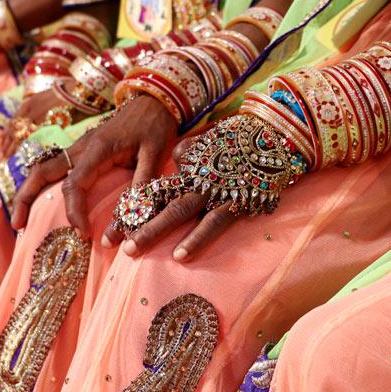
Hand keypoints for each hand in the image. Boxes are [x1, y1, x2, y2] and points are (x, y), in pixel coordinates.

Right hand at [11, 94, 177, 232]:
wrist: (155, 98)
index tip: (84, 233)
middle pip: (42, 171)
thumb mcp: (155, 156)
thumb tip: (127, 227)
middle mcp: (81, 146)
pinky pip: (55, 167)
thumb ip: (141, 189)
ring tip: (20, 218)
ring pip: (44, 168)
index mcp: (97, 148)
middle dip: (25, 198)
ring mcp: (78, 146)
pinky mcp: (82, 149)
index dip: (74, 211)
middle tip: (17, 226)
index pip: (74, 184)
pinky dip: (42, 184)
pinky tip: (41, 200)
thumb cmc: (156, 125)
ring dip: (28, 191)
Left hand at [102, 137, 235, 261]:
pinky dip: (196, 238)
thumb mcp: (211, 141)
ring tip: (133, 249)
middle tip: (114, 242)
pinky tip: (180, 255)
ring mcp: (214, 191)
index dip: (134, 207)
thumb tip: (179, 158)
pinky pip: (213, 222)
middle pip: (158, 201)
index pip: (155, 189)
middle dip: (134, 221)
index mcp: (188, 168)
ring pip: (178, 212)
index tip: (115, 224)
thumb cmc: (242, 141)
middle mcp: (196, 179)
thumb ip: (191, 151)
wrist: (276, 136)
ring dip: (154, 230)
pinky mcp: (236, 202)